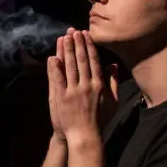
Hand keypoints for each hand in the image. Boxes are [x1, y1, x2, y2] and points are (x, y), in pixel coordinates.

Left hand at [48, 29, 117, 143]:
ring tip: (64, 37)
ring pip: (69, 66)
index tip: (85, 34)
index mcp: (99, 85)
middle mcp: (87, 85)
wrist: (85, 135)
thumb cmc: (100, 119)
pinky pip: (58, 79)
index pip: (93, 61)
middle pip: (81, 60)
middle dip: (77, 43)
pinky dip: (55, 68)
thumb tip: (114, 66)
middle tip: (73, 30)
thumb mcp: (113, 101)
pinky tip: (53, 57)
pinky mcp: (61, 97)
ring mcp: (73, 91)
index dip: (88, 46)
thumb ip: (113, 82)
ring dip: (66, 51)